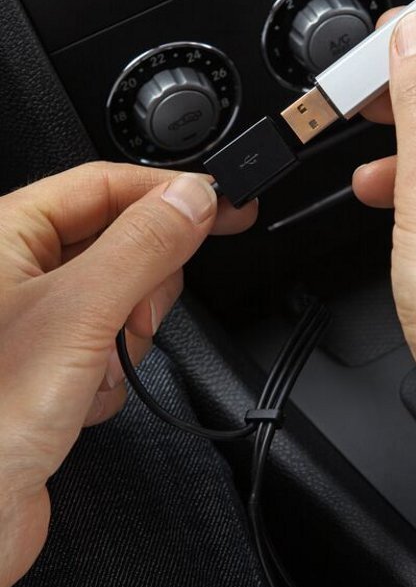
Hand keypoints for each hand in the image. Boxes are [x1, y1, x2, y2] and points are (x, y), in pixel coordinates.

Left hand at [0, 162, 256, 586]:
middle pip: (117, 240)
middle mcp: (16, 274)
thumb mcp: (81, 314)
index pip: (102, 185)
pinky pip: (108, 350)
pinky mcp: (46, 372)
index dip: (166, 192)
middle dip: (141, 284)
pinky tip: (82, 401)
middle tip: (137, 313)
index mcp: (5, 235)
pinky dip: (110, 377)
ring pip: (118, 300)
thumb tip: (191, 198)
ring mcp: (32, 326)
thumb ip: (143, 246)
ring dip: (125, 339)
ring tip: (97, 368)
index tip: (223, 204)